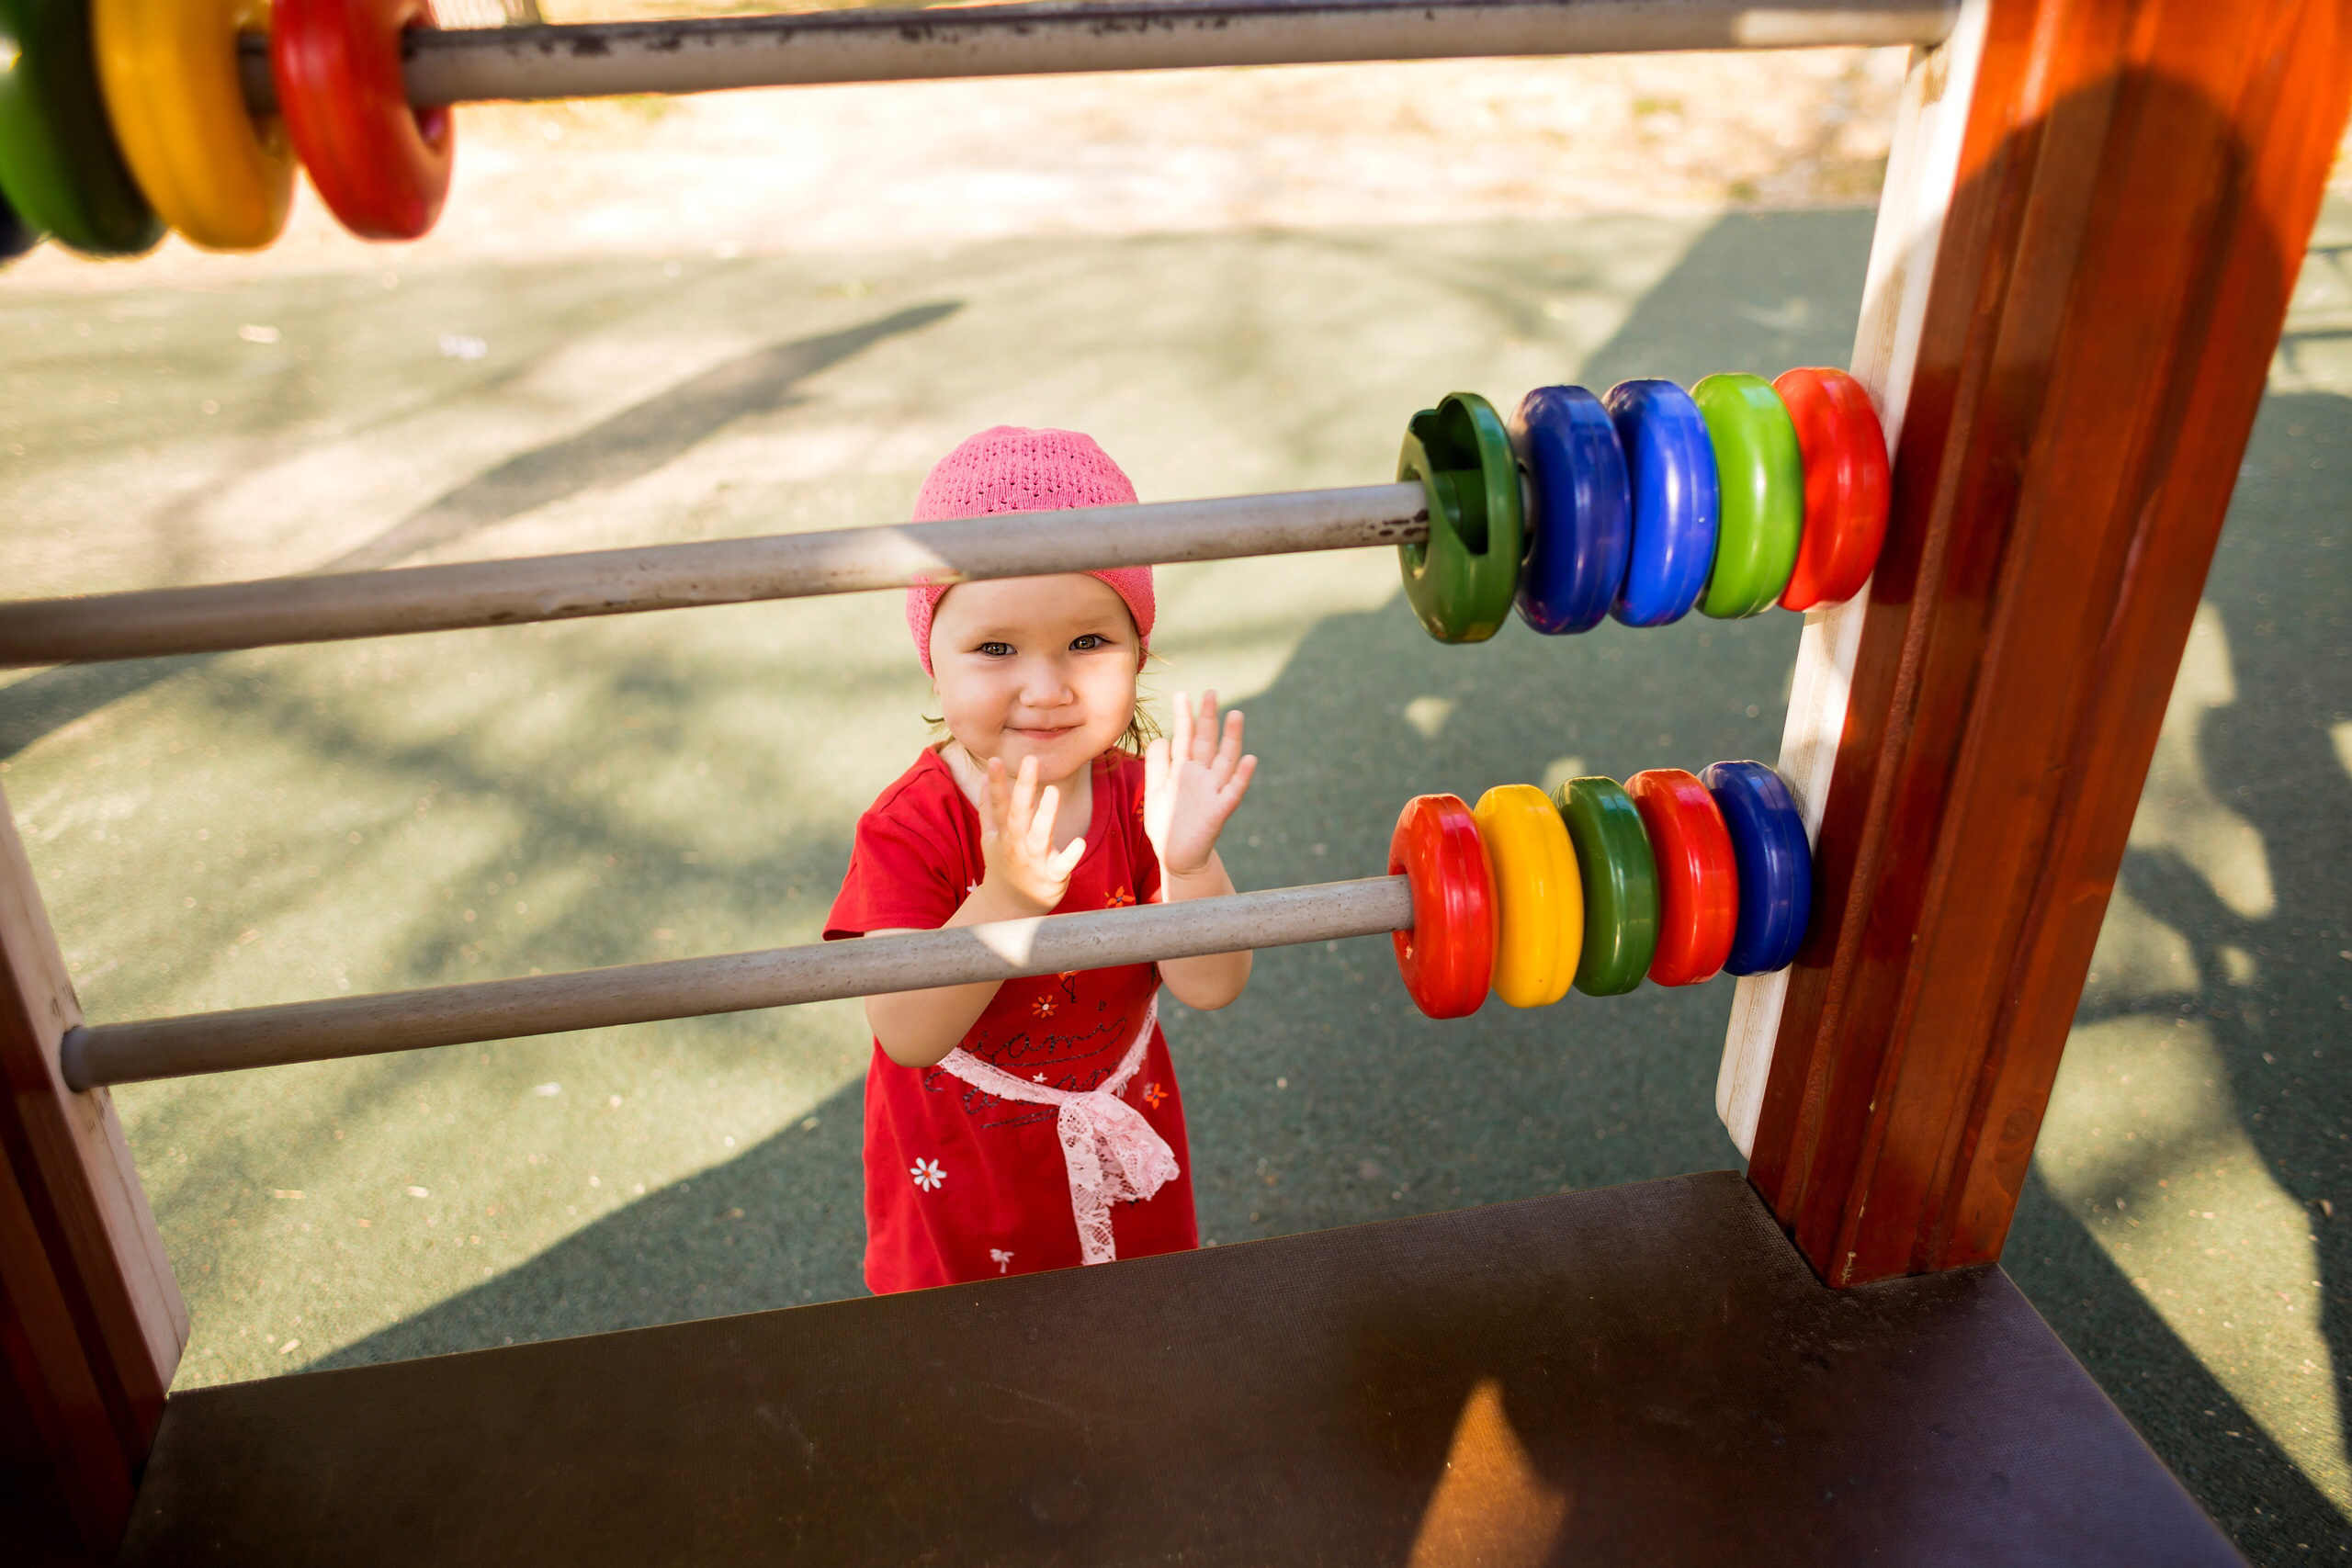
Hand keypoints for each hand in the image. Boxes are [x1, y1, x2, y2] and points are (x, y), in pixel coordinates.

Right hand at [979, 755, 1085, 915]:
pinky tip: (1078, 842)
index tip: (995, 758)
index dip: (996, 782)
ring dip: (1045, 814)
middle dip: (1024, 787)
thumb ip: (988, 808)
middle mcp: (1016, 844)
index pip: (998, 804)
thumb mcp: (990, 838)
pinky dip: (1069, 856)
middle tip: (1030, 760)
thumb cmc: (1004, 866)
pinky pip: (1060, 866)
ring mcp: (1033, 861)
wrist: (1009, 910)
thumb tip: (985, 778)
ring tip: (1053, 791)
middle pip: (1018, 813)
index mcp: (1004, 833)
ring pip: (1039, 836)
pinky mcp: (1051, 878)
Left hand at [1144, 691, 1256, 878]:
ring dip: (1232, 739)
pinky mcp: (1219, 811)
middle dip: (1209, 718)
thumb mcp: (1156, 790)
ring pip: (1225, 761)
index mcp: (1184, 769)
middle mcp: (1201, 776)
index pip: (1185, 737)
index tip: (1182, 694)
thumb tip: (1161, 737)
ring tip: (1236, 715)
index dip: (1184, 717)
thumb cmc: (1167, 822)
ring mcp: (1212, 791)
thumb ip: (1157, 764)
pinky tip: (1250, 759)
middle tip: (1211, 692)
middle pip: (1207, 742)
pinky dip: (1242, 776)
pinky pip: (1233, 791)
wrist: (1176, 857)